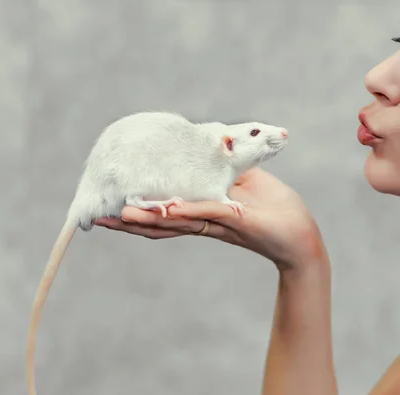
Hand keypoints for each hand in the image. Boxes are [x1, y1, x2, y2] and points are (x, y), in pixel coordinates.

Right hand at [94, 167, 326, 268]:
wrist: (302, 236)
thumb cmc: (274, 209)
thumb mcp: (243, 183)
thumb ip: (220, 174)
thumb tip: (205, 154)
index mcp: (202, 211)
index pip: (164, 211)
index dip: (139, 209)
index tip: (111, 204)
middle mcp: (204, 222)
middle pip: (160, 223)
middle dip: (130, 221)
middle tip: (98, 218)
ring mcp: (218, 223)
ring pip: (176, 222)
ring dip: (147, 220)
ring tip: (118, 217)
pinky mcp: (237, 221)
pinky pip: (207, 215)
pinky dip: (187, 213)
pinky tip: (166, 210)